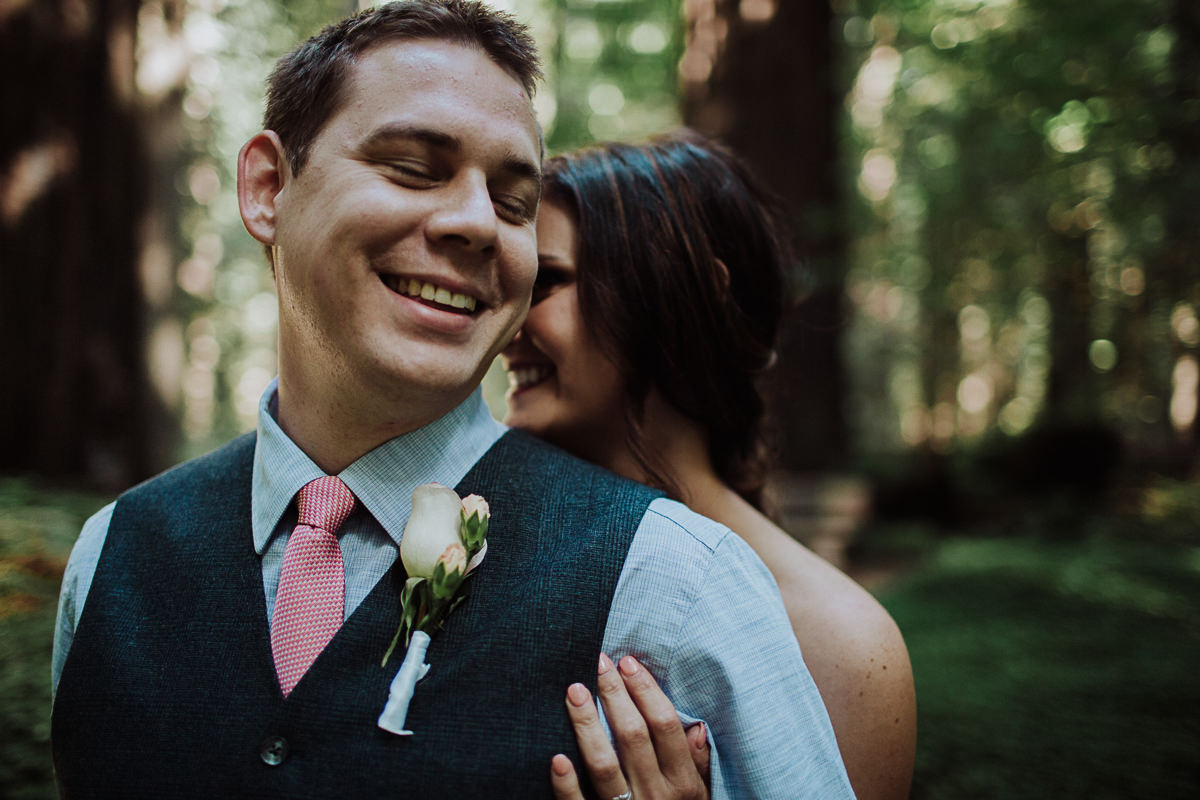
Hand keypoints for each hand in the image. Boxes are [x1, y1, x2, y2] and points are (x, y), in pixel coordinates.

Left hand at [550, 653, 710, 799]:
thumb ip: (698, 764)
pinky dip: (567, 785)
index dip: (646, 690)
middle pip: (634, 736)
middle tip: (598, 663)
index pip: (665, 726)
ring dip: (587, 725)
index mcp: (683, 784)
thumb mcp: (700, 799)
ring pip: (604, 764)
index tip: (628, 662)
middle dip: (615, 695)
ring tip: (574, 691)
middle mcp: (657, 797)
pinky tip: (557, 758)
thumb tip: (696, 727)